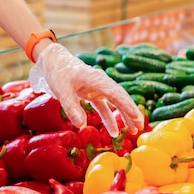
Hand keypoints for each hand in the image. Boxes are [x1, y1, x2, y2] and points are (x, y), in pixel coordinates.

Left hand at [28, 43, 144, 136]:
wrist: (52, 62)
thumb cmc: (58, 73)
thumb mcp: (61, 90)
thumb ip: (71, 108)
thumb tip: (81, 126)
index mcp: (96, 79)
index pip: (115, 93)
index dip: (126, 105)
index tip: (136, 117)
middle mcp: (100, 83)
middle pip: (120, 98)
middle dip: (131, 112)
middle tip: (140, 127)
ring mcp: (97, 89)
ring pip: (115, 103)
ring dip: (123, 117)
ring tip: (133, 131)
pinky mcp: (91, 93)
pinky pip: (104, 107)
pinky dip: (109, 118)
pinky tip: (113, 132)